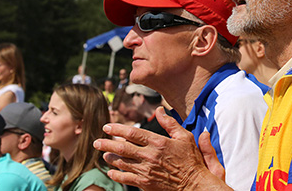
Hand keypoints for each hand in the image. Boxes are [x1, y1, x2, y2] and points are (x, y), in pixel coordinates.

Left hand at [93, 107, 229, 190]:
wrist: (194, 184)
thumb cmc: (191, 159)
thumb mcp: (185, 137)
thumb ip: (170, 123)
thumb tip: (160, 109)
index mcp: (159, 142)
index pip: (133, 133)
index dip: (118, 129)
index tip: (107, 127)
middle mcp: (150, 156)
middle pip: (123, 148)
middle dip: (107, 143)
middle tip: (97, 141)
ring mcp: (146, 171)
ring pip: (122, 163)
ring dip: (110, 157)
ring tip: (103, 153)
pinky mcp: (145, 184)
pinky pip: (126, 178)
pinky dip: (116, 174)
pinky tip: (111, 171)